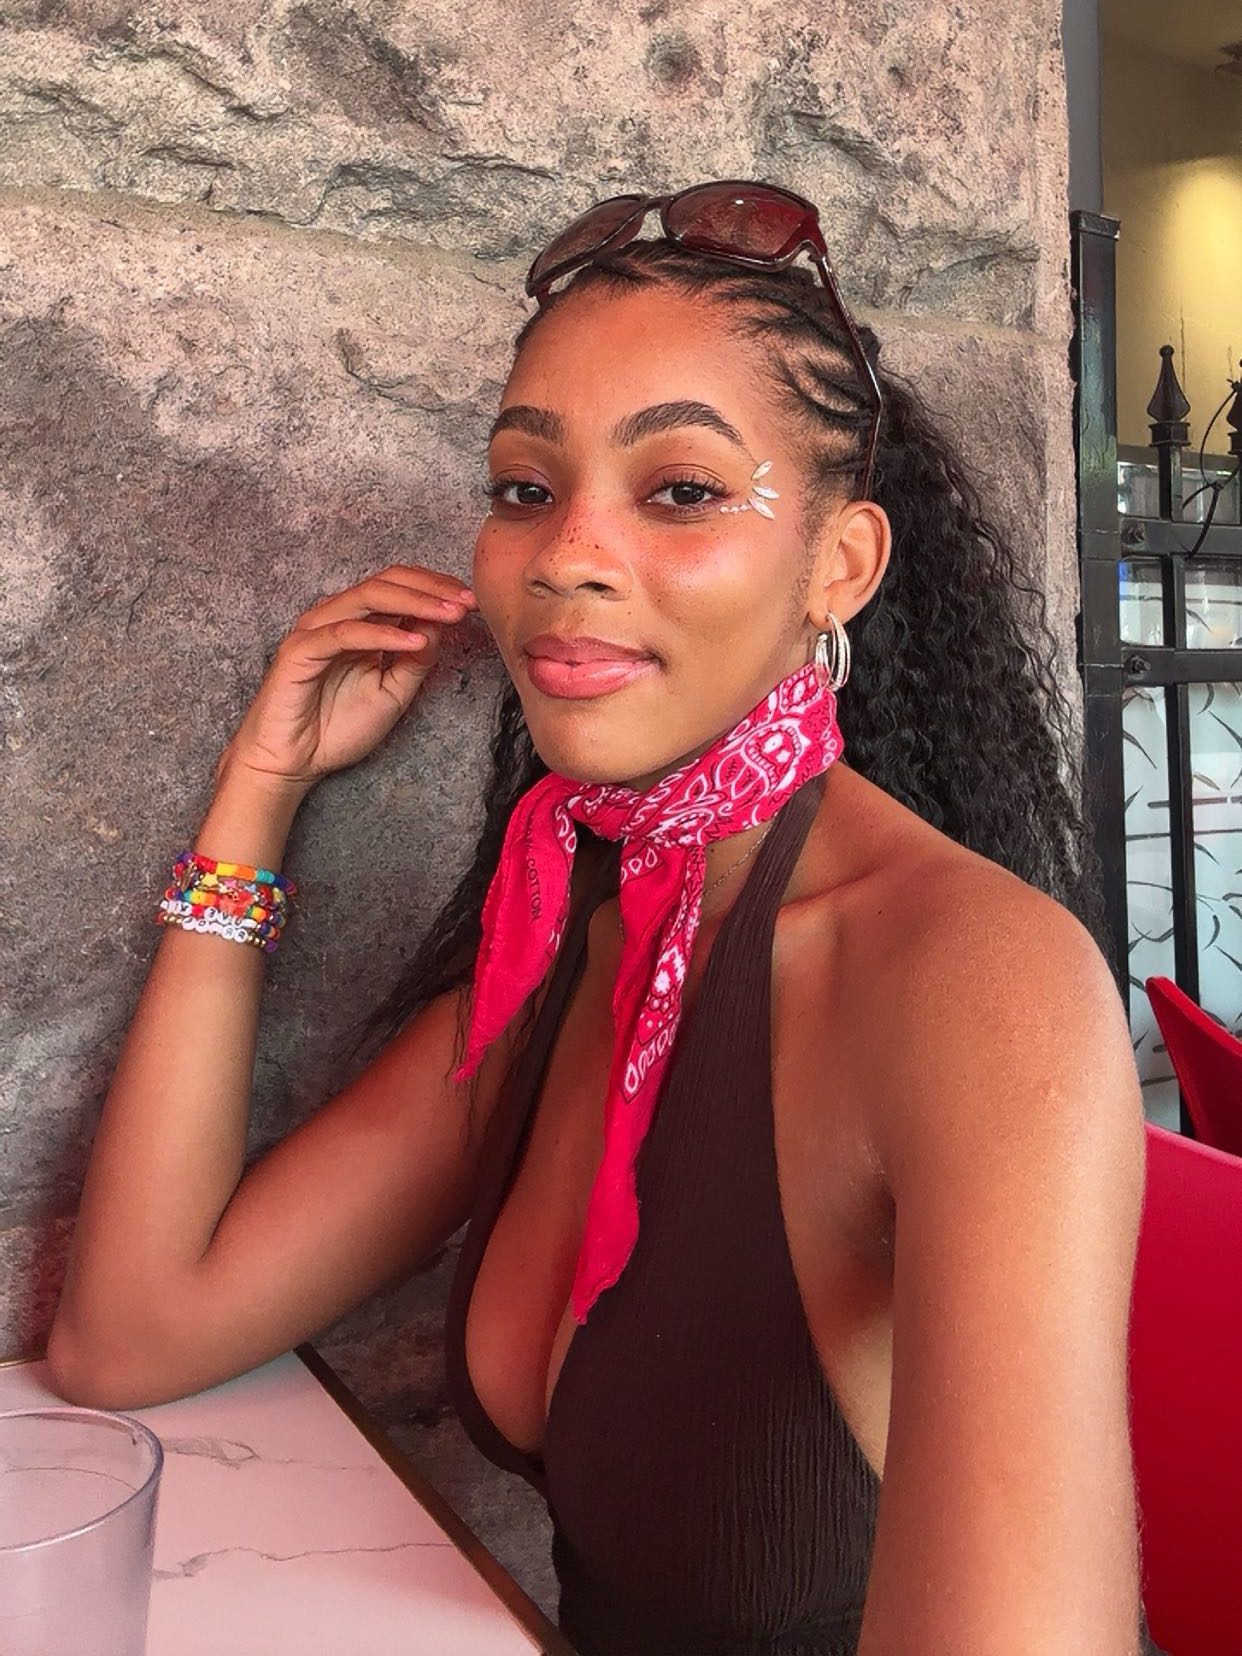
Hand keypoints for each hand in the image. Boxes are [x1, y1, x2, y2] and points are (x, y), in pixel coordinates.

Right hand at [216, 564, 478, 792]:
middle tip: (467, 603)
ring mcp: (317, 630)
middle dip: (432, 589)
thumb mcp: (393, 694)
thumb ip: (416, 662)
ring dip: (414, 602)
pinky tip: (414, 641)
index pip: (400, 587)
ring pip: (368, 597)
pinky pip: (345, 633)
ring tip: (450, 614)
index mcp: (359, 623)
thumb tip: (441, 627)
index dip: (437, 589)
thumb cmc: (337, 729)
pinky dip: (382, 634)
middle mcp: (337, 618)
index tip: (472, 603)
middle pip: (387, 582)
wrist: (293, 763)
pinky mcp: (301, 650)